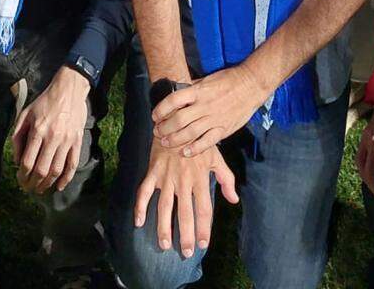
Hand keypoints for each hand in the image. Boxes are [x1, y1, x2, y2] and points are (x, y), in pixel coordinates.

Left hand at [11, 66, 89, 194]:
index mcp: (38, 130)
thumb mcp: (25, 114)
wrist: (69, 89)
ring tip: (40, 189)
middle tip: (28, 189)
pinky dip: (66, 179)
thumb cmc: (44, 102)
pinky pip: (72, 164)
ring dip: (47, 184)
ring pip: (56, 170)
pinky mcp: (77, 141)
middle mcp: (52, 137)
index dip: (22, 175)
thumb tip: (16, 160)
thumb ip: (17, 137)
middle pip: (41, 170)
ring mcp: (66, 140)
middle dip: (33, 184)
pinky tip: (58, 186)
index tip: (20, 179)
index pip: (28, 162)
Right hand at [134, 143, 237, 259]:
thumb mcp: (216, 157)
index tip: (204, 244)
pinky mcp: (153, 171)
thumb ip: (226, 178)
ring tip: (165, 244)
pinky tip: (138, 222)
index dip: (204, 228)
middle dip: (186, 234)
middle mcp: (184, 179)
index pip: (204, 208)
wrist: (177, 120)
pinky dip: (140, 206)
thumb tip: (234, 200)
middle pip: (185, 212)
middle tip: (187, 252)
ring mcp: (167, 176)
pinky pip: (145, 190)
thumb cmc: (198, 142)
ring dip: (163, 226)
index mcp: (200, 177)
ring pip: (164, 205)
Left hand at [151, 64, 265, 156]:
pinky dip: (195, 149)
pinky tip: (185, 152)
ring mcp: (214, 118)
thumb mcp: (207, 80)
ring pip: (190, 132)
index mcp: (199, 91)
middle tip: (157, 132)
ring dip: (175, 139)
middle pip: (179, 119)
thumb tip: (177, 92)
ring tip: (165, 142)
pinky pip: (207, 142)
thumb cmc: (228, 80)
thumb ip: (192, 88)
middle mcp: (204, 105)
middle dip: (165, 127)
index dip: (161, 108)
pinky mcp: (223, 129)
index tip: (155, 115)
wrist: (251, 85)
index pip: (174, 100)